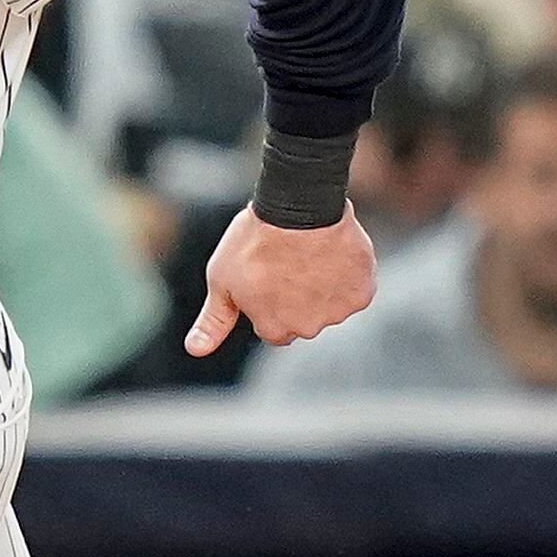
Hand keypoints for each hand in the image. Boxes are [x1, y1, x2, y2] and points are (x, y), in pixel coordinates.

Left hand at [187, 206, 377, 354]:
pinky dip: (349, 274)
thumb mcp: (222, 280)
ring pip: (331, 304)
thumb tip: (195, 350)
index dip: (270, 299)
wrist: (298, 206)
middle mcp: (307, 328)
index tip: (269, 273)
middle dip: (298, 296)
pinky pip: (356, 288)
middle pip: (304, 318)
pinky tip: (334, 252)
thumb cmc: (253, 241)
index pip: (274, 326)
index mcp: (274, 329)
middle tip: (289, 261)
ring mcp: (337, 312)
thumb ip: (213, 320)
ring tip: (311, 253)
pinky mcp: (362, 292)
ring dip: (324, 285)